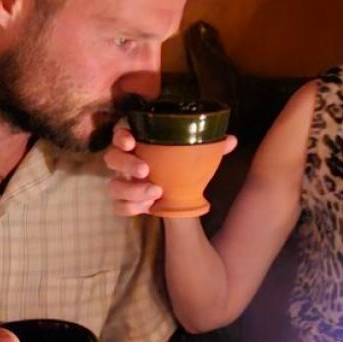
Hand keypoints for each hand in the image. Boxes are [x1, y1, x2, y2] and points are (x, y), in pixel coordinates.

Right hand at [105, 123, 238, 215]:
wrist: (179, 194)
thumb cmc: (182, 167)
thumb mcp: (197, 156)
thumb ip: (212, 147)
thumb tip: (231, 140)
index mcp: (139, 143)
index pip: (121, 133)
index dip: (121, 135)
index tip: (132, 141)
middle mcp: (126, 161)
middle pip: (111, 158)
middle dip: (127, 164)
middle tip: (146, 170)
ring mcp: (122, 182)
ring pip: (113, 185)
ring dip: (131, 190)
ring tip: (155, 193)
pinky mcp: (125, 202)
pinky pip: (117, 206)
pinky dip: (130, 208)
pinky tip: (147, 208)